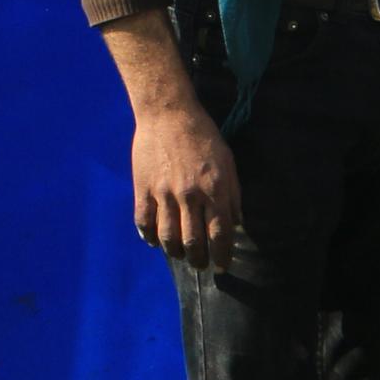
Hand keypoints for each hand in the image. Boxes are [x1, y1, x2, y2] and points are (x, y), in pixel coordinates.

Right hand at [131, 99, 242, 266]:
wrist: (168, 113)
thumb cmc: (203, 136)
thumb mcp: (228, 162)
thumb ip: (233, 195)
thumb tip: (237, 223)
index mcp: (214, 189)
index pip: (220, 233)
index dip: (222, 255)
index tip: (222, 266)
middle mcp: (190, 195)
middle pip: (193, 241)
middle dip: (199, 260)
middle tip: (201, 264)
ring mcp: (164, 193)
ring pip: (168, 237)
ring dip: (176, 253)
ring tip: (181, 255)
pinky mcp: (142, 189)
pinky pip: (144, 222)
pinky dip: (150, 237)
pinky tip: (155, 241)